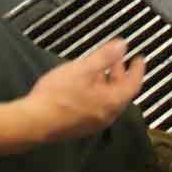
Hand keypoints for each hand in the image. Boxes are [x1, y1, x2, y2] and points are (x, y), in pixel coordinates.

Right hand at [24, 39, 143, 141]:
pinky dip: (98, 92)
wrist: (32, 123)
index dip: (138, 69)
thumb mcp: (83, 69)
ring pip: (108, 100)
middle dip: (121, 73)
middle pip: (121, 92)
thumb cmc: (58, 95)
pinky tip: (85, 84)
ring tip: (100, 67)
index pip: (134, 85)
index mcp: (112, 102)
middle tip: (118, 58)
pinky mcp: (80, 126)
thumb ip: (105, 56)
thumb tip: (123, 45)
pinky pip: (96, 107)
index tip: (139, 58)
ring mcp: (93, 124)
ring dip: (108, 82)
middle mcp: (107, 116)